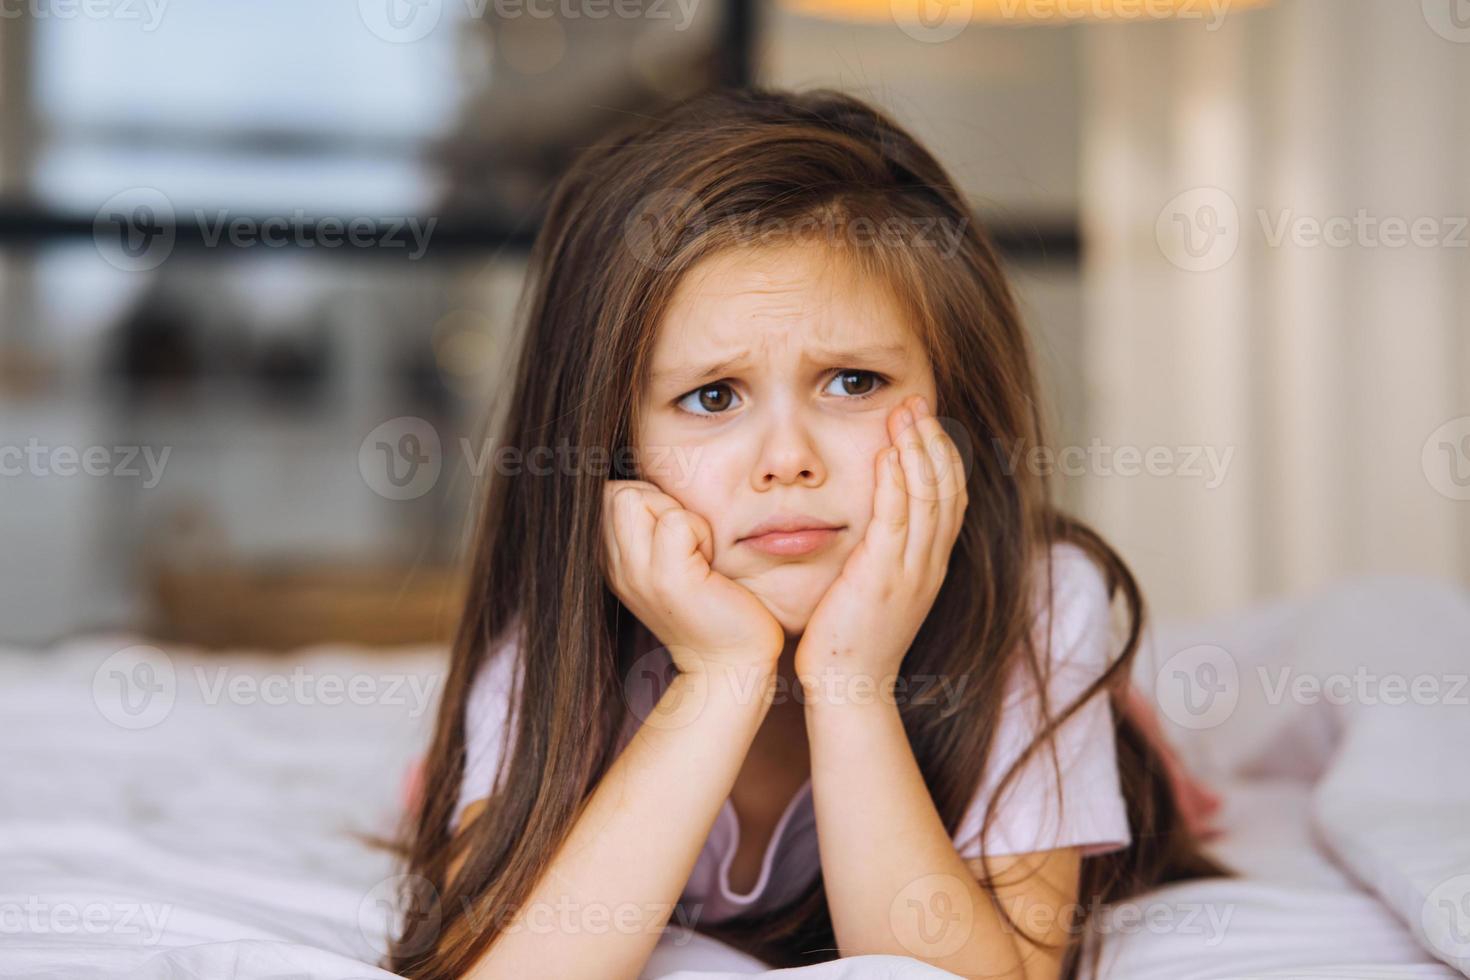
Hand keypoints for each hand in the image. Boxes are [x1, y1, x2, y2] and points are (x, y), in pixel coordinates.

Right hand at [602, 480, 784, 674]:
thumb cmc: (712, 603)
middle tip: (687, 541)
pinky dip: (701, 532)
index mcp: (611, 561)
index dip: (643, 499)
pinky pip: (677, 521)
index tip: (674, 536)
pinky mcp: (668, 580)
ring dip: (677, 513)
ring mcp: (636, 574)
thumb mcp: (669, 559)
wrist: (730, 662)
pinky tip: (710, 563)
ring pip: (636, 497)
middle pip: (614, 491)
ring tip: (696, 550)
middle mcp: (615, 568)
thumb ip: (651, 524)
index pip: (605, 494)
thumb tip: (649, 474)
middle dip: (656, 500)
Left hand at [795, 395, 967, 696]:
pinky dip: (896, 482)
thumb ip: (884, 554)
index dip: (943, 456)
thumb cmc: (850, 641)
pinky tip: (887, 453)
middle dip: (933, 440)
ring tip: (905, 413)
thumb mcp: (878, 590)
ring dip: (917, 449)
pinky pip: (896, 520)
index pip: (951, 498)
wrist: (848, 688)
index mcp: (931, 566)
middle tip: (918, 402)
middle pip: (946, 488)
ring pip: (928, 497)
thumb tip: (878, 522)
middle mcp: (929, 565)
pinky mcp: (882, 578)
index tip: (926, 421)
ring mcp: (911, 571)